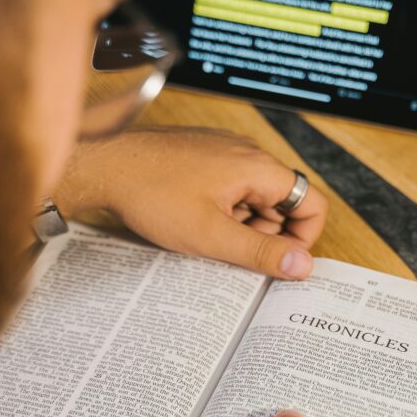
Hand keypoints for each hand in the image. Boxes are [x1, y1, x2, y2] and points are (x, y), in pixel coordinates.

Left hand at [55, 127, 326, 279]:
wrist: (104, 164)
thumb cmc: (152, 194)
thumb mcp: (211, 236)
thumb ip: (261, 252)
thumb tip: (303, 265)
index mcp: (258, 167)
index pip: (312, 203)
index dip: (302, 239)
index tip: (278, 261)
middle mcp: (247, 152)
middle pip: (283, 203)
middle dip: (265, 234)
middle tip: (232, 251)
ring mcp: (224, 151)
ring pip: (254, 198)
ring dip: (241, 224)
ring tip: (207, 236)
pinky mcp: (204, 156)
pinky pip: (230, 189)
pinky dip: (222, 210)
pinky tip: (194, 221)